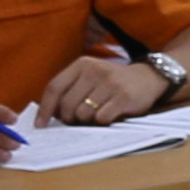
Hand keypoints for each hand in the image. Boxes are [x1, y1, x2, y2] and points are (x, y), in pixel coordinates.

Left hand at [40, 55, 161, 125]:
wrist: (148, 78)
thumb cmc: (112, 83)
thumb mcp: (89, 78)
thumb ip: (70, 90)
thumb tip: (49, 115)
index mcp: (82, 64)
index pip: (54, 87)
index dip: (45, 109)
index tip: (41, 125)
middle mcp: (95, 70)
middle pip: (67, 105)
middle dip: (69, 118)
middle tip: (77, 119)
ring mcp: (110, 83)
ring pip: (83, 114)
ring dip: (87, 120)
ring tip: (97, 114)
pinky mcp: (124, 96)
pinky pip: (102, 118)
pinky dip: (103, 122)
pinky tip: (110, 115)